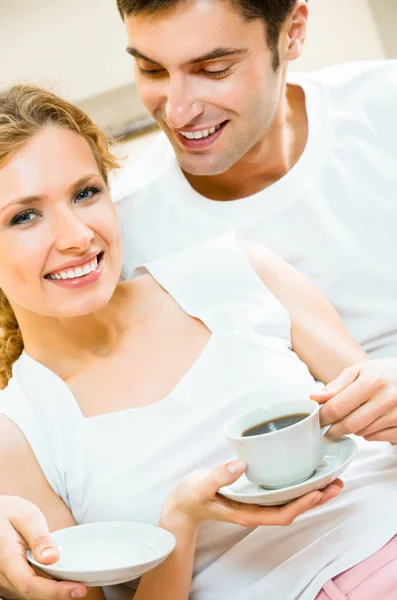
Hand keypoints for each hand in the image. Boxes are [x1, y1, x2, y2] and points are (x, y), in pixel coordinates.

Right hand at [0, 496, 86, 599]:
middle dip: (58, 593)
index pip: (30, 585)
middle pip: (31, 594)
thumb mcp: (26, 516)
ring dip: (50, 591)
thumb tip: (53, 558)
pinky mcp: (5, 582)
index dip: (56, 592)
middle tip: (81, 585)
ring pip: (28, 595)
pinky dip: (42, 587)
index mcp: (6, 558)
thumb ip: (39, 538)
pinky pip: (24, 590)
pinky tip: (56, 578)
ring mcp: (1, 581)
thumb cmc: (7, 512)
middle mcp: (1, 575)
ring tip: (72, 580)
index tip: (78, 589)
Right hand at [161, 460, 342, 529]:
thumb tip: (241, 465)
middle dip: (316, 499)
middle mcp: (256, 512)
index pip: (281, 514)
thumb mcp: (201, 486)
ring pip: (290, 503)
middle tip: (336, 483)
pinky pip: (281, 495)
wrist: (182, 506)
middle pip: (293, 510)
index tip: (318, 491)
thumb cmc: (191, 496)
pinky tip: (304, 475)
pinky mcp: (254, 496)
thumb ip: (219, 476)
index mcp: (246, 514)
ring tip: (330, 480)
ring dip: (311, 493)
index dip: (302, 505)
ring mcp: (256, 505)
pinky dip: (296, 486)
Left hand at [311, 358, 396, 441]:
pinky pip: (377, 438)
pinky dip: (367, 433)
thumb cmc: (384, 373)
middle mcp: (387, 398)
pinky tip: (369, 421)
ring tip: (353, 417)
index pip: (338, 407)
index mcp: (372, 381)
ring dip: (352, 429)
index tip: (316, 419)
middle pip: (349, 425)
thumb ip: (336, 385)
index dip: (323, 416)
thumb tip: (315, 398)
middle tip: (328, 427)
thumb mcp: (360, 371)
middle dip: (334, 429)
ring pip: (363, 433)